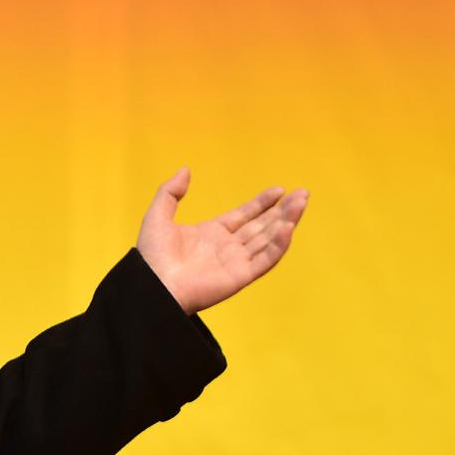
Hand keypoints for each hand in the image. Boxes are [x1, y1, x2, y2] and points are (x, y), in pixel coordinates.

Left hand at [136, 167, 307, 313]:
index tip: (279, 189)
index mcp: (212, 234)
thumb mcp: (158, 215)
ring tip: (301, 203)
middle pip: (262, 225)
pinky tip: (288, 227)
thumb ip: (170, 192)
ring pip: (268, 239)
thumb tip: (185, 169)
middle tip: (303, 193)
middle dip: (283, 210)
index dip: (262, 203)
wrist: (152, 284)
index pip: (245, 215)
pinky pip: (265, 259)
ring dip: (287, 221)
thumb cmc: (151, 255)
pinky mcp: (240, 276)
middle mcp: (227, 247)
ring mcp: (235, 262)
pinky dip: (278, 244)